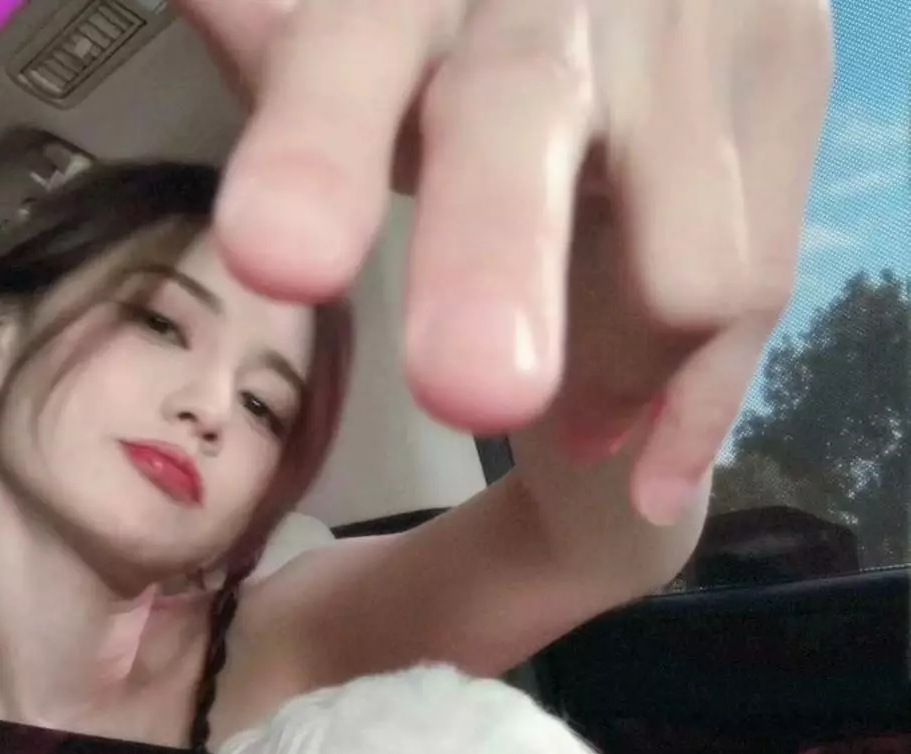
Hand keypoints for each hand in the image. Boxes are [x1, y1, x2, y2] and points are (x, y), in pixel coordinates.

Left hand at [179, 0, 833, 524]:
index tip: (279, 257)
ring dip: (618, 374)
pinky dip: (689, 396)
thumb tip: (201, 15)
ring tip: (575, 419)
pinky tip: (644, 473)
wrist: (623, 4)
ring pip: (689, 262)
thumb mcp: (339, 39)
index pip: (354, 49)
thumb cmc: (435, 42)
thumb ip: (276, 42)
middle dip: (500, 256)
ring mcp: (704, 22)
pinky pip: (756, 279)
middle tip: (475, 391)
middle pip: (528, 114)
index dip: (321, 150)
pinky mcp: (786, 74)